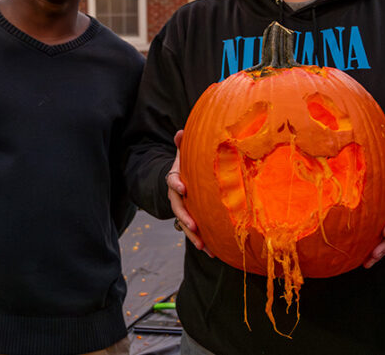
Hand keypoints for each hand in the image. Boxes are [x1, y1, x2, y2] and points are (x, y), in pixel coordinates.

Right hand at [167, 130, 213, 256]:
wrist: (185, 178)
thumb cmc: (188, 163)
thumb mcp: (185, 152)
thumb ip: (183, 144)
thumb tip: (180, 132)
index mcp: (175, 179)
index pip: (172, 181)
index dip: (176, 185)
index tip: (183, 188)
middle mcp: (176, 197)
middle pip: (177, 208)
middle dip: (185, 218)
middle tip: (193, 226)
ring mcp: (183, 209)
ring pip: (184, 224)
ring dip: (193, 235)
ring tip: (202, 246)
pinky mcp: (192, 219)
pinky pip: (195, 232)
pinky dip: (202, 242)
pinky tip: (212, 252)